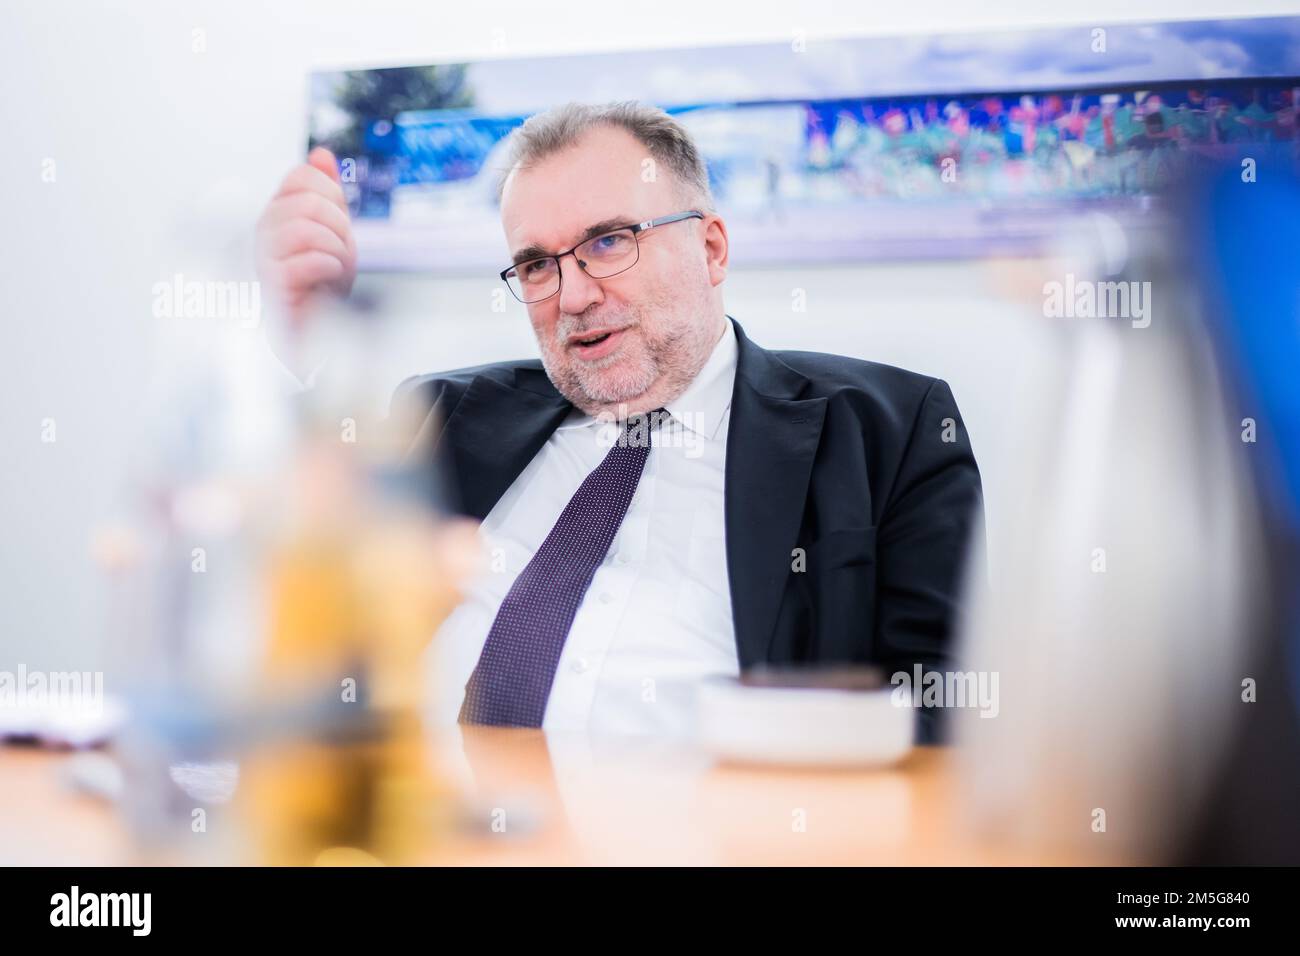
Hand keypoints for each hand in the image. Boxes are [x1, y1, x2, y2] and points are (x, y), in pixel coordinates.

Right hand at [255, 146, 357, 329]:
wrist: (315, 330)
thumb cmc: (321, 285)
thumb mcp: (333, 232)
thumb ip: (327, 194)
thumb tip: (321, 154)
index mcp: (278, 212)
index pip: (301, 175)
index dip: (331, 194)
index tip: (338, 222)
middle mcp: (265, 230)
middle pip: (308, 200)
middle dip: (340, 227)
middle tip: (339, 252)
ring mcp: (265, 256)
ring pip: (307, 227)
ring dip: (337, 250)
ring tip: (334, 268)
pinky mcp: (273, 284)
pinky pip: (308, 260)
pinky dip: (330, 268)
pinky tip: (328, 279)